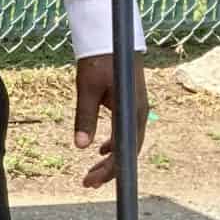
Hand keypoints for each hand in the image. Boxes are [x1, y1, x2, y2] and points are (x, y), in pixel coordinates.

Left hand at [74, 54, 150, 189]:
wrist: (113, 37)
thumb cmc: (99, 60)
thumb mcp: (87, 89)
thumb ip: (84, 118)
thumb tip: (80, 147)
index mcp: (131, 112)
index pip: (122, 151)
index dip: (108, 169)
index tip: (90, 181)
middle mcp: (139, 114)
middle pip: (128, 151)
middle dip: (109, 170)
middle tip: (87, 183)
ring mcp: (137, 109)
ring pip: (127, 142)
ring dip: (111, 159)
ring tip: (92, 172)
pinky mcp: (132, 104)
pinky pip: (126, 131)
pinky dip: (114, 143)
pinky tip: (101, 149)